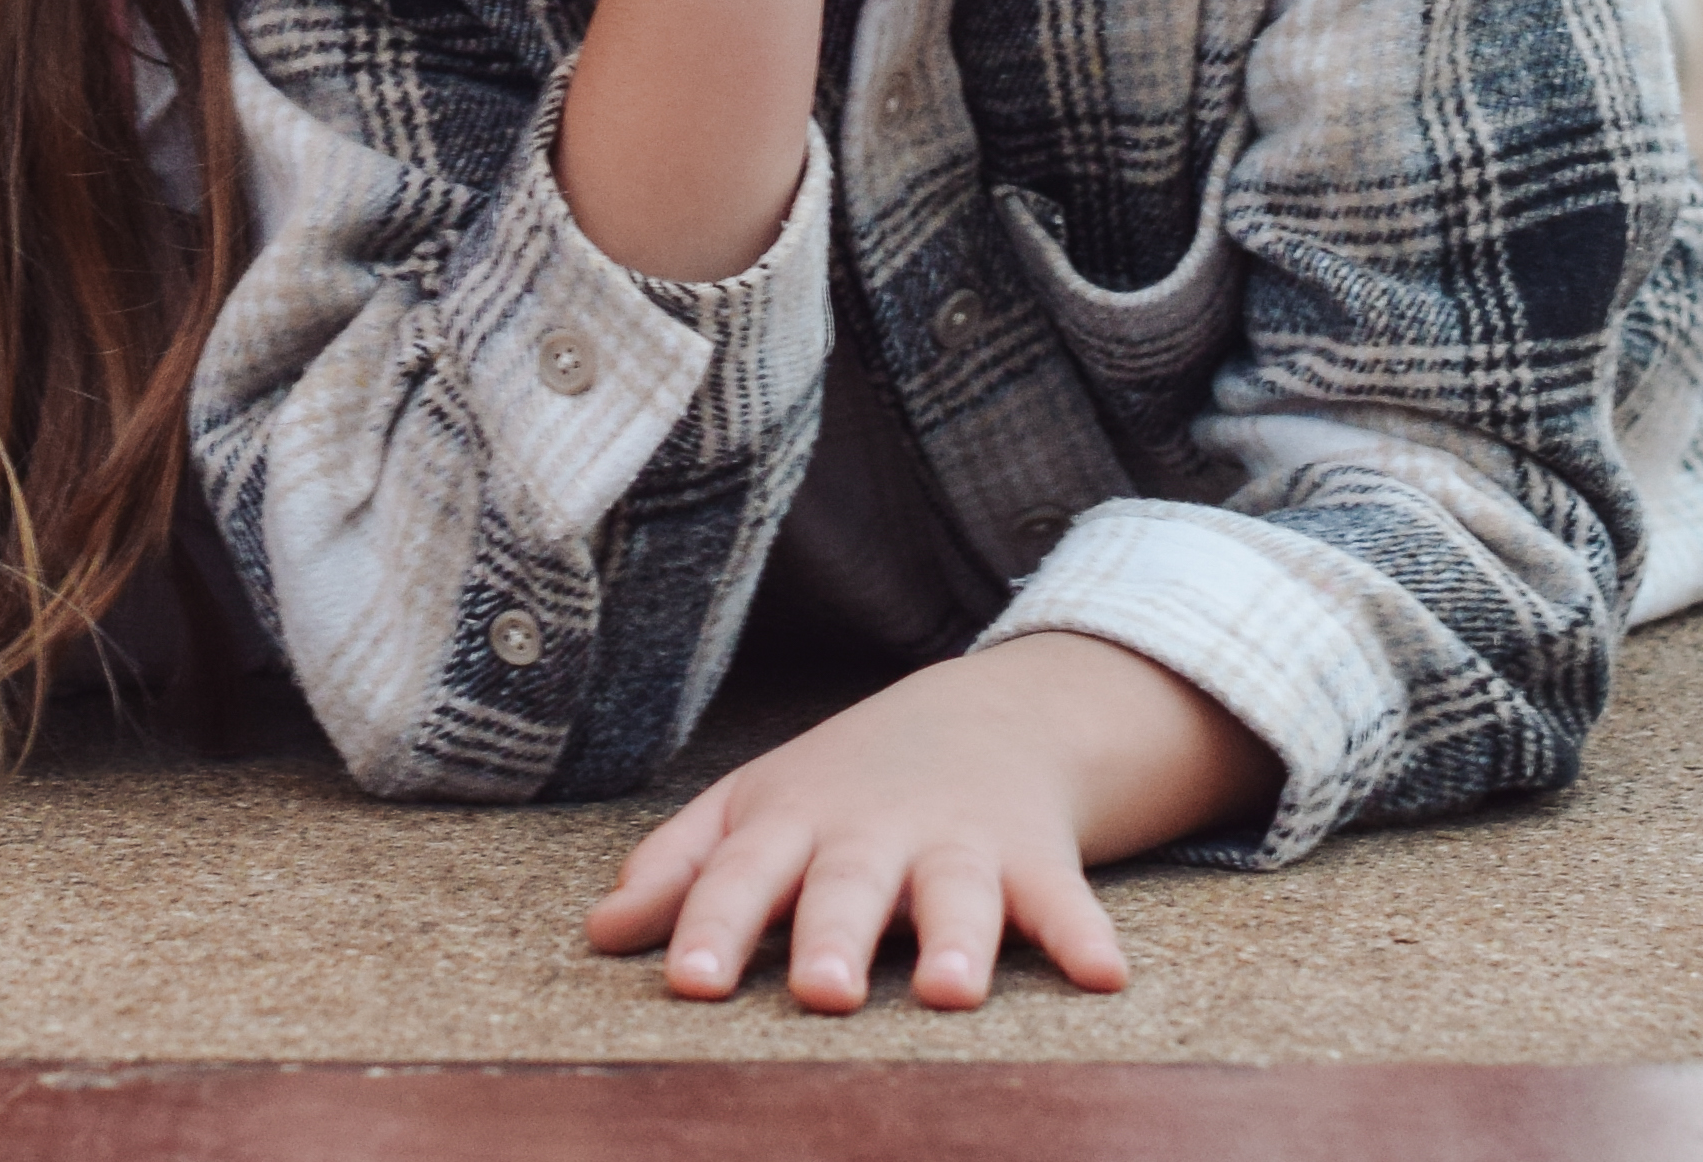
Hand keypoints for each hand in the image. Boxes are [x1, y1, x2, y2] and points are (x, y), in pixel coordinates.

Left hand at [587, 634, 1272, 1011]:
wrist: (983, 712)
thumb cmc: (843, 787)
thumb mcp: (756, 809)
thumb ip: (683, 870)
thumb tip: (598, 934)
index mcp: (794, 823)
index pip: (741, 874)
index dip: (713, 925)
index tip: (689, 980)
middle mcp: (874, 831)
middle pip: (848, 883)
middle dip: (835, 933)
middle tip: (822, 991)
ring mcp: (958, 841)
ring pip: (955, 890)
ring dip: (956, 936)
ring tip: (948, 990)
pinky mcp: (1035, 857)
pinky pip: (1064, 900)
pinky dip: (1084, 936)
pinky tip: (1104, 977)